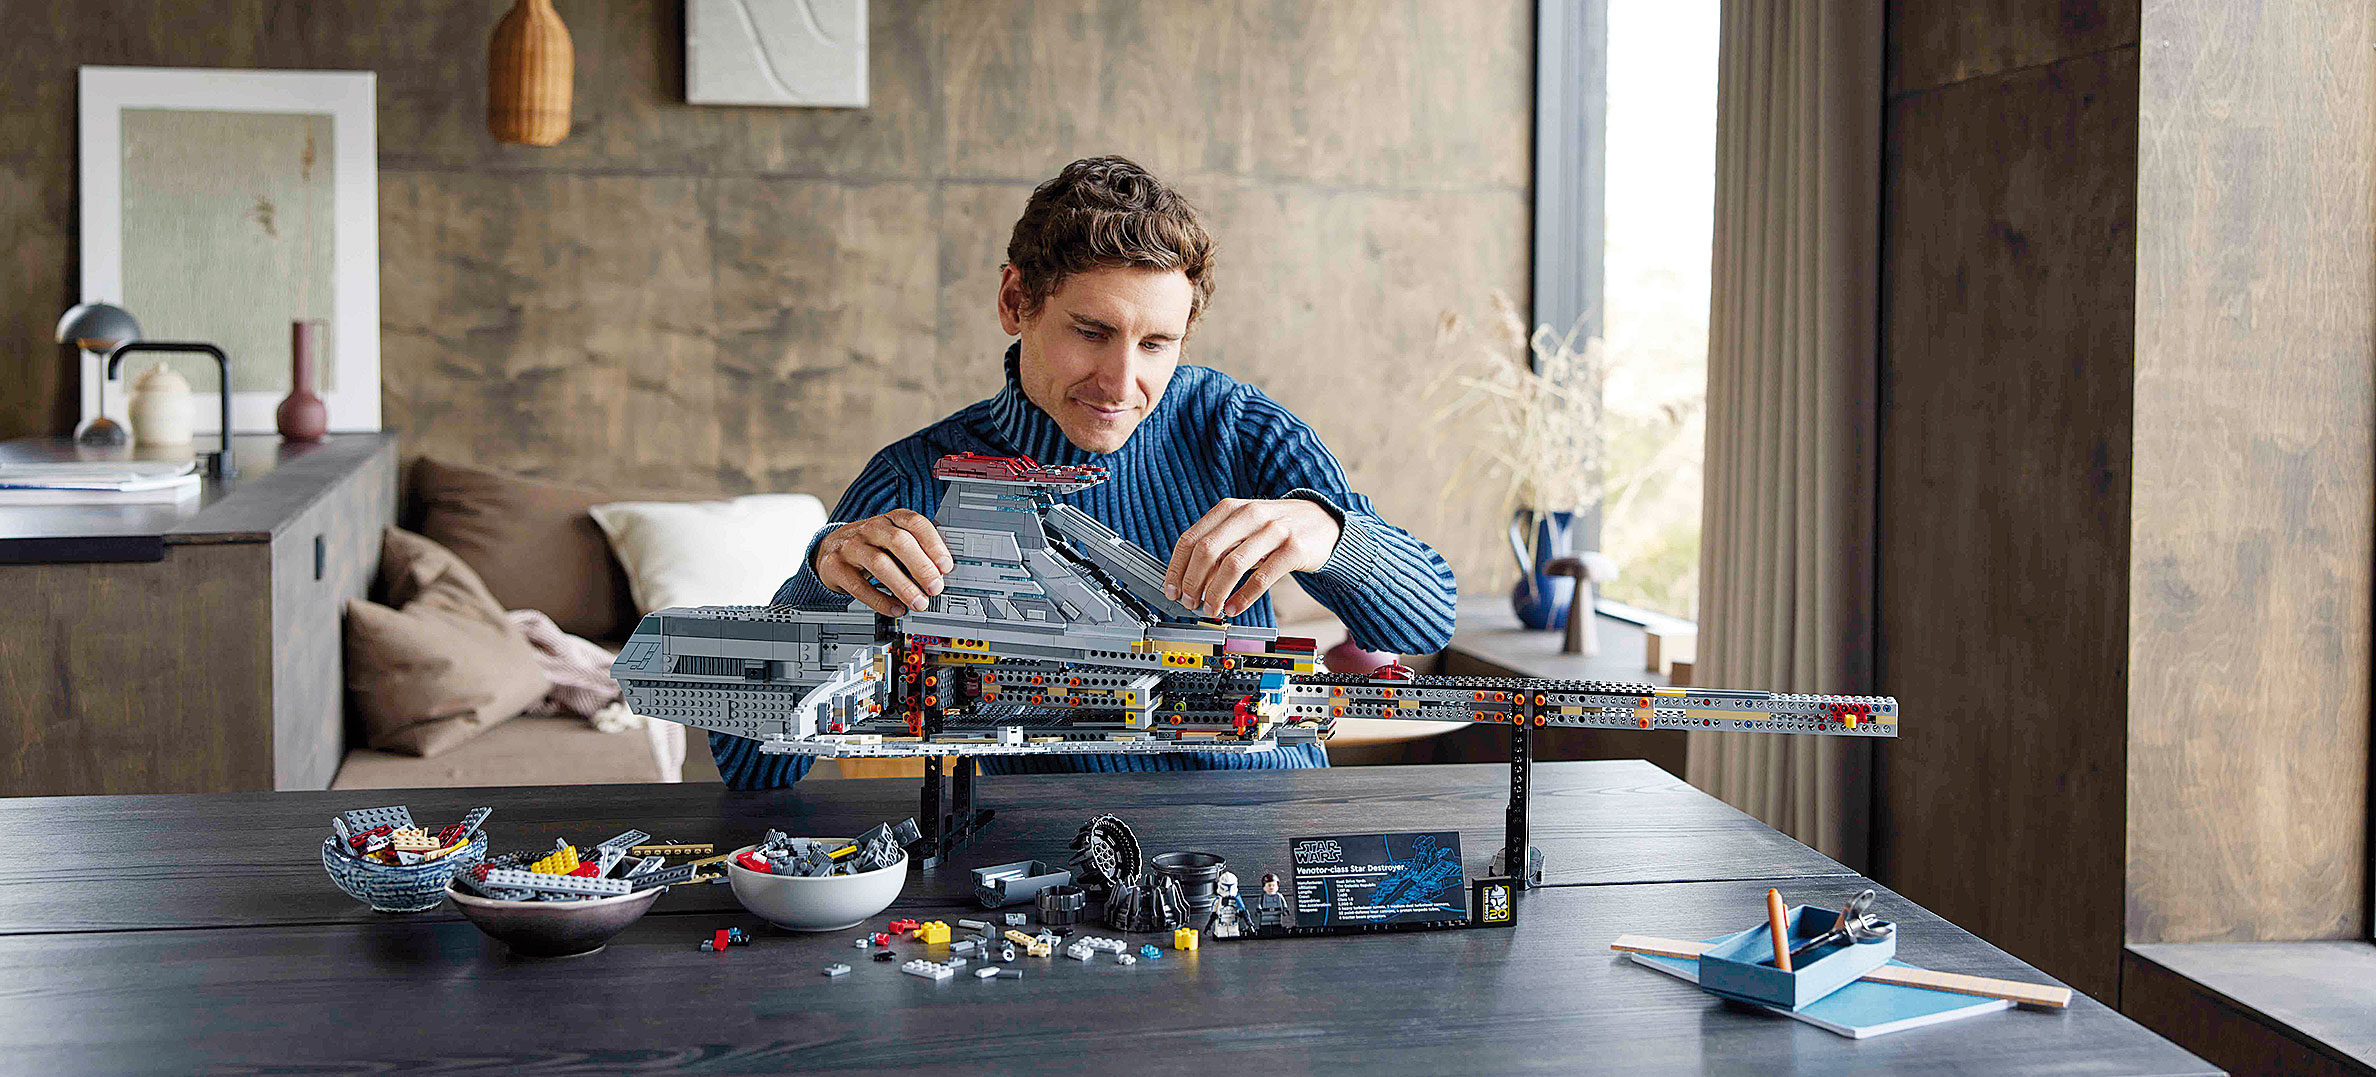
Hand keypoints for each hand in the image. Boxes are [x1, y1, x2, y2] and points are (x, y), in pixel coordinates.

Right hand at [813, 509, 954, 617]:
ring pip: (880, 564)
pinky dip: (880, 600)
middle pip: (899, 542)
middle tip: (936, 587)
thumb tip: (942, 573)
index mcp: (891, 519)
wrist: (829, 548)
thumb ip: (917, 550)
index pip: (915, 524)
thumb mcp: (893, 539)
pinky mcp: (836, 567)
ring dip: (904, 587)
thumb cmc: (871, 545)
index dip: (934, 544)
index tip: (946, 566)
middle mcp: (871, 529)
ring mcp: (851, 546)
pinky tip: (895, 609)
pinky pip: (859, 586)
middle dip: (922, 567)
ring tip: (919, 603)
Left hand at [1163, 498, 1341, 617]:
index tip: (1171, 590)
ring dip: (1216, 593)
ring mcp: (1273, 530)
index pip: (1191, 539)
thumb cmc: (1277, 527)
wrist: (1324, 522)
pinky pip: (1262, 578)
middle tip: (1190, 603)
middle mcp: (1249, 515)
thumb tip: (1191, 580)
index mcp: (1230, 508)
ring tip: (1211, 609)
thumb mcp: (1244, 528)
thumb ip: (1219, 547)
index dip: (1176, 568)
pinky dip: (1243, 597)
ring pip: (1232, 565)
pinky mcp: (1294, 549)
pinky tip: (1235, 608)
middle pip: (1207, 550)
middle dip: (1192, 582)